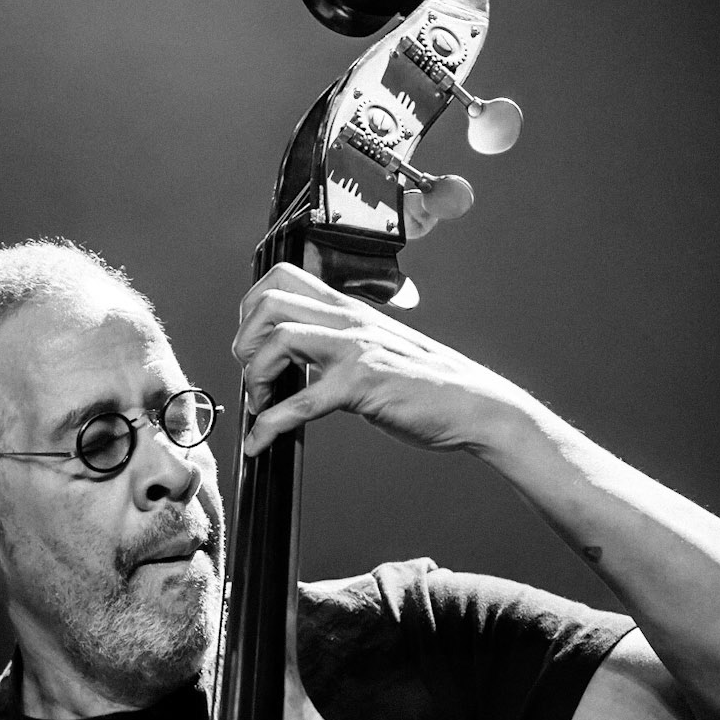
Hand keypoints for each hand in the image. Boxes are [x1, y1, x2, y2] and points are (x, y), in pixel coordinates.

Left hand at [233, 264, 535, 457]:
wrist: (475, 405)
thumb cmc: (426, 384)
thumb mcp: (375, 348)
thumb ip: (337, 343)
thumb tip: (290, 360)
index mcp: (348, 308)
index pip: (281, 277)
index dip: (250, 308)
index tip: (251, 343)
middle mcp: (349, 320)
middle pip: (269, 302)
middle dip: (244, 341)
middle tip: (252, 375)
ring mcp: (355, 349)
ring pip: (278, 339)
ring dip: (255, 376)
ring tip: (262, 404)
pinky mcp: (362, 384)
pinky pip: (299, 402)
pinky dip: (269, 426)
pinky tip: (261, 442)